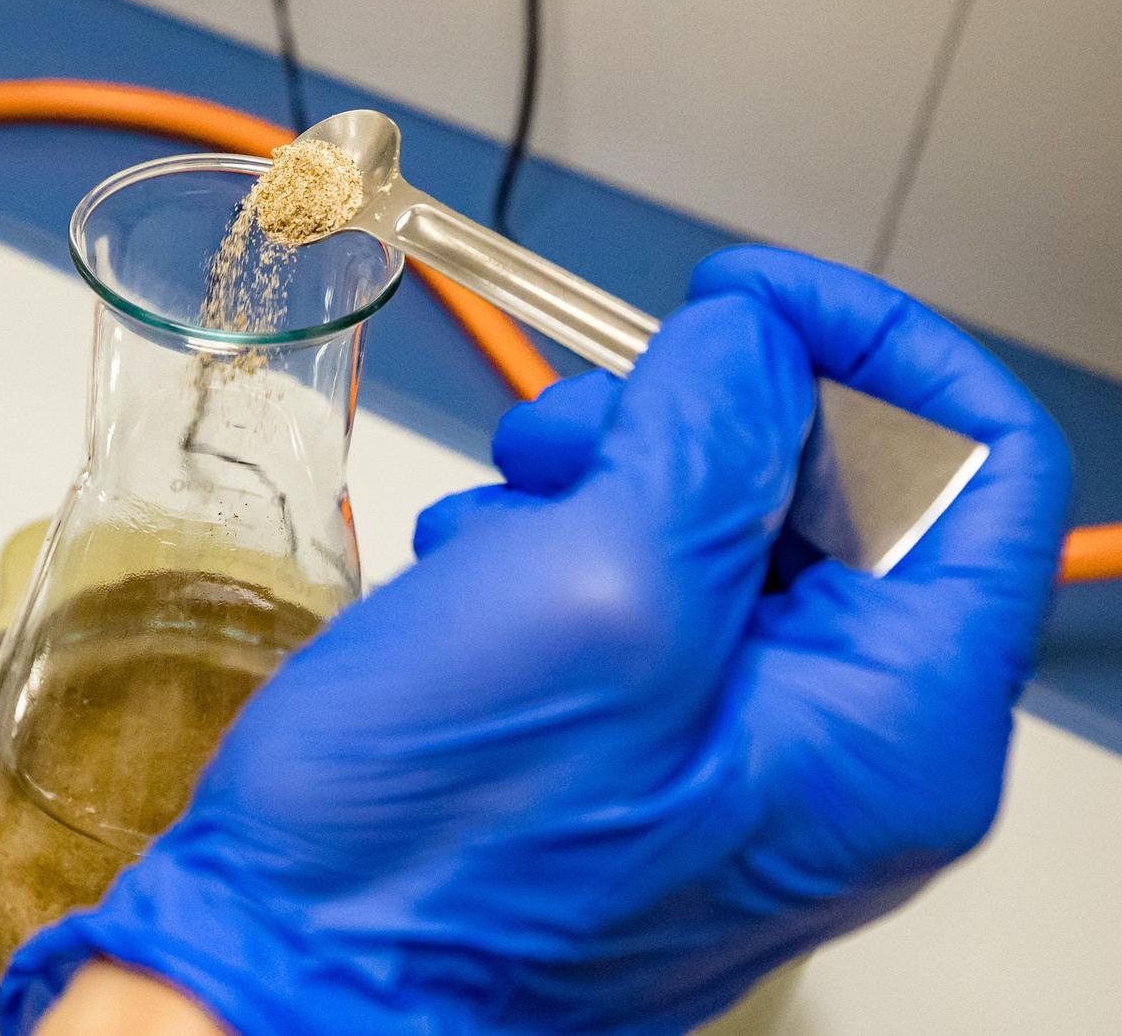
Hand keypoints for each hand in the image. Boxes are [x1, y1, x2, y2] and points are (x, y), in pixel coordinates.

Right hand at [0, 246, 1070, 1035]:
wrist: (287, 972)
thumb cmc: (436, 846)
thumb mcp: (598, 589)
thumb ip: (713, 430)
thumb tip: (759, 338)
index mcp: (887, 725)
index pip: (981, 468)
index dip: (868, 346)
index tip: (737, 300)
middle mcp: (832, 747)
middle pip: (843, 489)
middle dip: (695, 421)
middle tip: (560, 441)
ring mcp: (732, 755)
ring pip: (722, 527)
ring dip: (605, 482)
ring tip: (493, 526)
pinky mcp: (637, 752)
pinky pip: (640, 593)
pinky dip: (556, 546)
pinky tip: (473, 580)